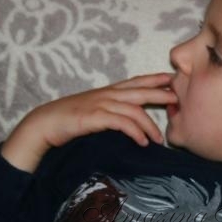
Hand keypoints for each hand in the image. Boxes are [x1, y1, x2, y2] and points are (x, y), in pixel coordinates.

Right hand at [1, 73, 176, 170]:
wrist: (43, 124)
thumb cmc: (67, 120)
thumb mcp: (92, 111)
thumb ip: (110, 112)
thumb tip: (126, 121)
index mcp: (107, 92)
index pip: (135, 82)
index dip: (153, 79)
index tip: (170, 79)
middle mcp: (106, 95)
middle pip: (139, 91)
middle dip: (160, 93)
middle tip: (177, 99)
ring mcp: (100, 105)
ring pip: (133, 109)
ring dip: (149, 124)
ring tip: (159, 138)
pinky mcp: (94, 117)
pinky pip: (121, 123)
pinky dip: (135, 132)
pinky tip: (142, 142)